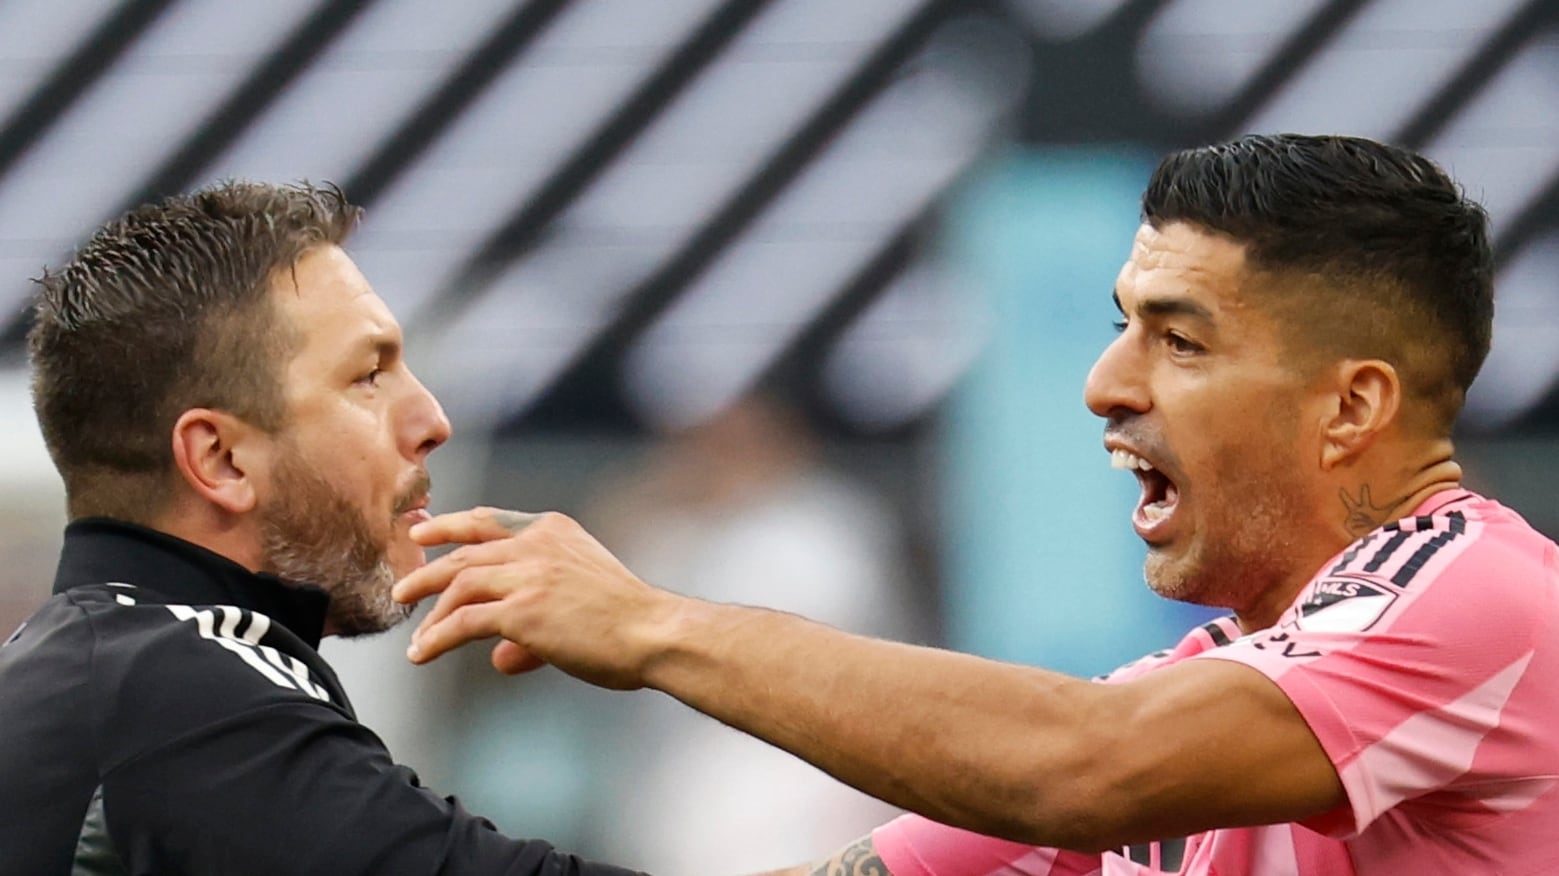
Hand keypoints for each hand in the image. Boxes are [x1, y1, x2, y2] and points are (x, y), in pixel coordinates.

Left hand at [391, 507, 674, 688]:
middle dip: (428, 568)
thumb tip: (498, 658)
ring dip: (428, 606)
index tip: (422, 529)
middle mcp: (536, 544)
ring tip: (411, 630)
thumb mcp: (579, 602)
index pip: (489, 521)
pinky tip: (422, 653)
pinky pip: (463, 621)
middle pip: (466, 551)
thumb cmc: (628, 623)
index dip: (450, 524)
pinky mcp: (521, 611)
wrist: (652, 632)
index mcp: (552, 531)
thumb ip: (533, 624)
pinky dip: (437, 638)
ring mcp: (527, 575)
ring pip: (459, 583)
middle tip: (403, 586)